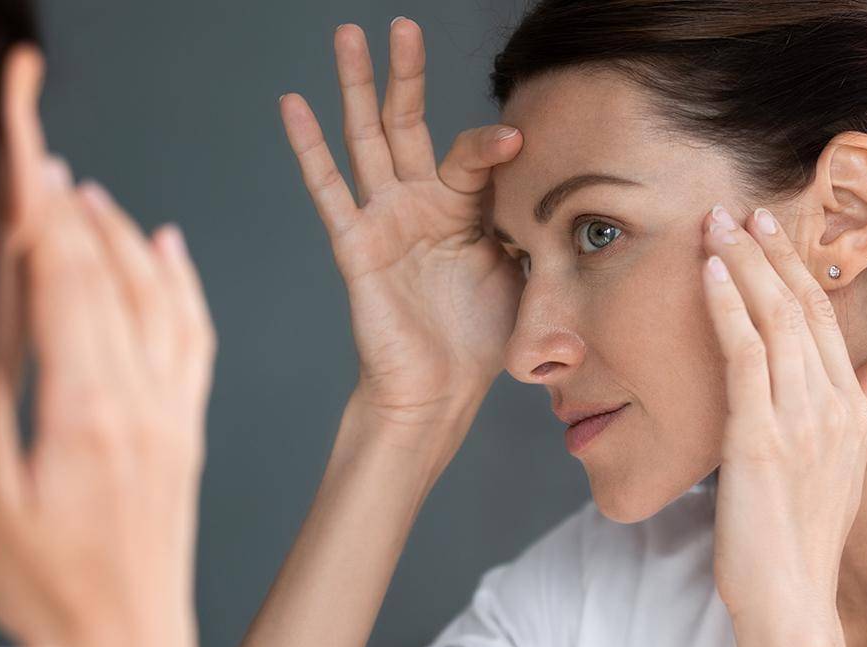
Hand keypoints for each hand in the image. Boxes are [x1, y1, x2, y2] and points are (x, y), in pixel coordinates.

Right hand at [0, 157, 215, 646]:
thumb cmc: (52, 594)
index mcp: (88, 412)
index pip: (62, 282)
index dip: (38, 212)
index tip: (21, 158)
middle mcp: (143, 401)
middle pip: (107, 277)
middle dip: (69, 209)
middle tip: (39, 155)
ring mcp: (174, 413)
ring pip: (158, 298)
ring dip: (122, 237)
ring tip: (88, 193)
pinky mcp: (188, 430)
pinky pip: (196, 337)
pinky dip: (183, 284)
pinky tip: (170, 250)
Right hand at [280, 18, 524, 427]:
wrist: (440, 390)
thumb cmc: (481, 338)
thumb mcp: (526, 273)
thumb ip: (536, 228)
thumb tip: (573, 198)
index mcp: (464, 208)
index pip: (474, 155)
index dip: (493, 145)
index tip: (520, 140)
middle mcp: (420, 203)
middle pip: (408, 123)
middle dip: (405, 73)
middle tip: (401, 24)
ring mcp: (385, 219)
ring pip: (366, 139)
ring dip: (355, 87)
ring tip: (347, 35)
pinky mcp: (356, 244)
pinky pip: (329, 189)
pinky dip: (309, 147)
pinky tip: (293, 104)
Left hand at [699, 204, 866, 624]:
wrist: (791, 596)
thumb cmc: (805, 536)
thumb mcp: (847, 466)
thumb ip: (866, 408)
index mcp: (853, 409)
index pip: (823, 318)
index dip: (796, 267)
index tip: (772, 229)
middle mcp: (832, 405)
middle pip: (800, 306)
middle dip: (768, 251)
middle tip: (740, 207)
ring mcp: (797, 418)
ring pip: (773, 318)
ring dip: (742, 263)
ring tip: (717, 223)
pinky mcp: (759, 435)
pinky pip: (743, 354)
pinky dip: (726, 305)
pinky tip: (709, 272)